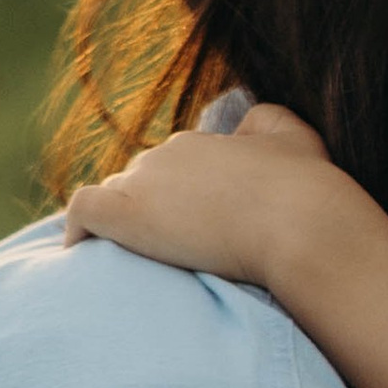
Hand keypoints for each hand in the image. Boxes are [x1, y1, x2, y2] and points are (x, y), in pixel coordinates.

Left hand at [62, 102, 333, 281]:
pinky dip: (79, 233)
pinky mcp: (126, 213)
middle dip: (151, 215)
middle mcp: (164, 155)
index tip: (190, 232)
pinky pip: (83, 213)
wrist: (303, 224)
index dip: (175, 202)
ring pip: (114, 198)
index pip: (167, 171)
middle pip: (139, 186)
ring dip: (123, 228)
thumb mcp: (296, 139)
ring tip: (142, 264)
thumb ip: (267, 123)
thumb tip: (243, 125)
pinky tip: (87, 258)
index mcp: (197, 142)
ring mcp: (144, 182)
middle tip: (172, 255)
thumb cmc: (308, 189)